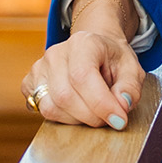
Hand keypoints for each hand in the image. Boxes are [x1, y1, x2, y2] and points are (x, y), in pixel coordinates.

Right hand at [22, 0, 144, 129]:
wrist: (95, 50)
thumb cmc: (112, 59)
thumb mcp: (131, 67)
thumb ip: (130, 87)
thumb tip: (122, 106)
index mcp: (83, 43)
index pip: (83, 77)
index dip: (101, 104)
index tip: (119, 120)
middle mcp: (56, 53)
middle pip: (65, 96)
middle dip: (91, 116)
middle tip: (109, 118)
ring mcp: (39, 68)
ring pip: (50, 107)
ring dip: (76, 120)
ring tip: (93, 111)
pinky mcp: (29, 83)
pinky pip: (40, 110)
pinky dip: (61, 118)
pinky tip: (76, 109)